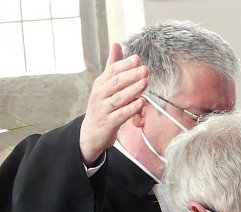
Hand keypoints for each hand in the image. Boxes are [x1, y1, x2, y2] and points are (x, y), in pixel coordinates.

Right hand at [79, 43, 147, 164]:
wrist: (90, 134)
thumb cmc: (102, 106)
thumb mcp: (105, 85)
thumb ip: (112, 66)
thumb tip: (117, 44)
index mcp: (101, 84)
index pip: (112, 71)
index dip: (125, 64)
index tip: (137, 59)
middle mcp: (100, 95)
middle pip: (116, 82)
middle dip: (131, 75)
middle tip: (145, 69)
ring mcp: (103, 109)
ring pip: (119, 98)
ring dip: (133, 90)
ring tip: (145, 82)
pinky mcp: (108, 123)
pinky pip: (121, 115)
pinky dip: (131, 108)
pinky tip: (141, 103)